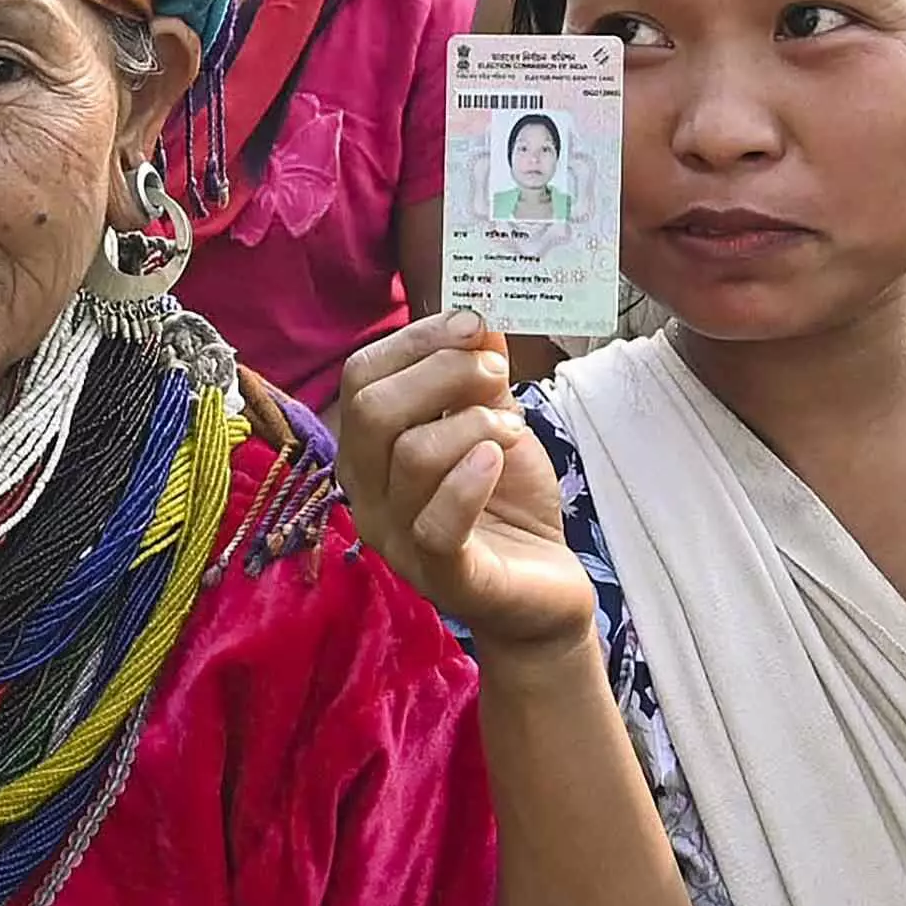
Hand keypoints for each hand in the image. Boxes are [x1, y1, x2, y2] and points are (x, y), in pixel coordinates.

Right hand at [330, 312, 592, 656]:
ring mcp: (399, 540)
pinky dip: (470, 480)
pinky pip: (437, 523)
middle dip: (443, 373)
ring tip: (513, 430)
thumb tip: (478, 317)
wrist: (544, 587)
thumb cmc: (508, 502)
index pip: (361, 379)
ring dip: (473, 423)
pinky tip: (499, 458)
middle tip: (499, 374)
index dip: (415, 341)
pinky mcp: (442, 577)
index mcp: (371, 451)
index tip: (473, 325)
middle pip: (373, 410)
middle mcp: (368, 495)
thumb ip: (480, 375)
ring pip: (410, 457)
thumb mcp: (495, 423)